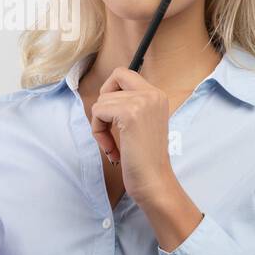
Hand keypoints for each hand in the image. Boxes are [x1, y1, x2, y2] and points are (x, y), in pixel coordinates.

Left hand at [89, 66, 175, 204]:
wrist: (154, 181)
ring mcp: (142, 102)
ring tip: (113, 146)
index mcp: (157, 95)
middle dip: (103, 111)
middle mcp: (152, 94)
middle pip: (108, 87)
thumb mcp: (142, 122)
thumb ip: (130, 104)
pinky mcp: (130, 114)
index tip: (112, 116)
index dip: (109, 91)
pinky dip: (98, 132)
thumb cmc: (144, 159)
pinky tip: (112, 149)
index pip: (123, 73)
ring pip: (101, 102)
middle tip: (111, 132)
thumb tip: (104, 95)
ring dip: (100, 126)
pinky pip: (98, 112)